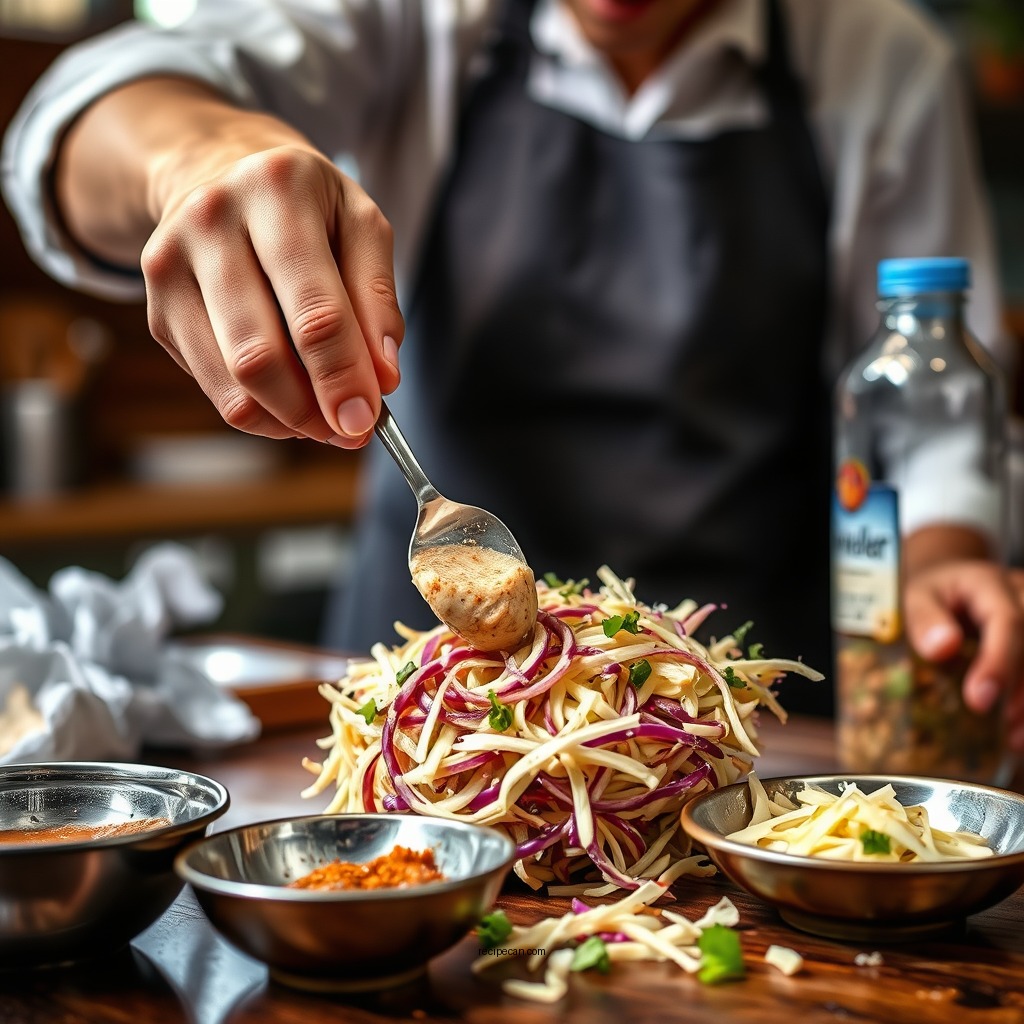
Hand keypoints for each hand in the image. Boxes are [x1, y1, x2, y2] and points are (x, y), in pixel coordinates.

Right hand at [57, 78, 402, 447]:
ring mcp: (170, 267)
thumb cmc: (305, 206)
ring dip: (288, 420)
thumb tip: (382, 378)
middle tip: (349, 430)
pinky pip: (212, 388)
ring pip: (231, 382)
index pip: (315, 311)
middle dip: (312, 409)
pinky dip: (260, 413)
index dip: (343, 377)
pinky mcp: (155, 310)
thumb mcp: (360, 225)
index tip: (365, 421)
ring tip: (325, 420)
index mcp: (276, 191)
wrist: (217, 171)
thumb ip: (378, 299)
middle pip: (259, 355)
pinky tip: (290, 403)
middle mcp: (211, 221)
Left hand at [903, 560, 1023, 751]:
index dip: (998, 663)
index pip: (1008, 623)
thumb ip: (925, 618)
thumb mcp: (916, 597)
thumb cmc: (933, 592)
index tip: (979, 701)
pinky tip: (1020, 730)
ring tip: (1015, 739)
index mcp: (990, 584)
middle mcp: (1023, 596)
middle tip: (1007, 731)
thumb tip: (942, 648)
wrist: (953, 580)